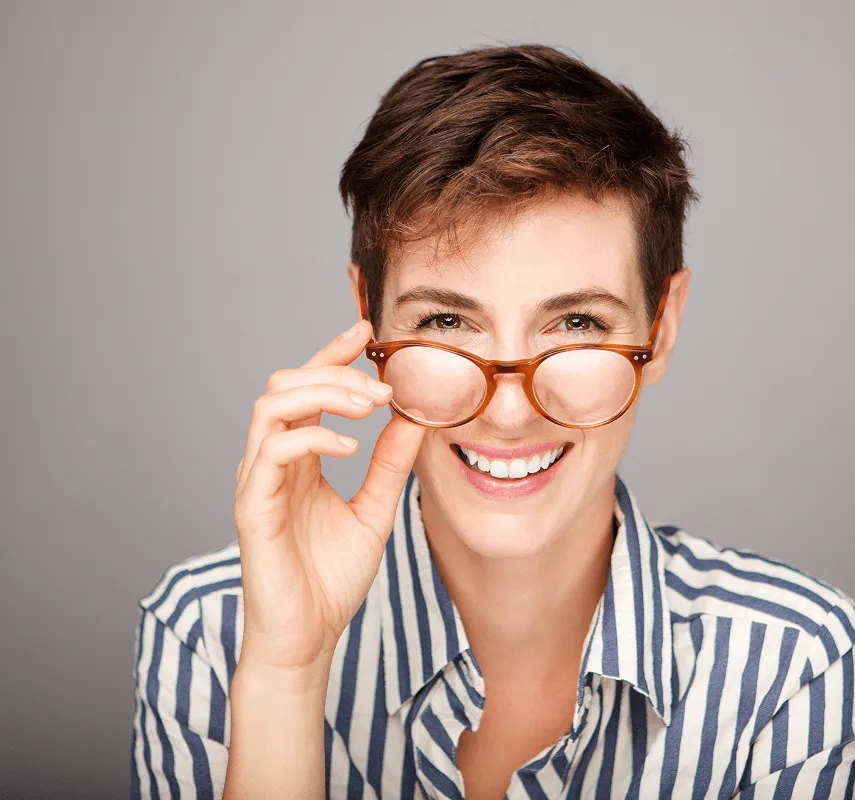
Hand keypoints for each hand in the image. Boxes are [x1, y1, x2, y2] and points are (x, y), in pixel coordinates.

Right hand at [232, 319, 425, 679]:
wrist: (308, 637)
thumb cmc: (331, 578)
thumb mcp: (374, 509)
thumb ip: (391, 464)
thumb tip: (418, 418)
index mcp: (298, 458)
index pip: (308, 388)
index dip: (332, 354)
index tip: (366, 331)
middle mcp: (272, 460)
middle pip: (284, 383)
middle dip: (334, 371)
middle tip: (384, 385)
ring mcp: (258, 480)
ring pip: (271, 404)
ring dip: (324, 393)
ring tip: (371, 406)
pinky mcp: (252, 505)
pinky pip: (273, 450)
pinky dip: (314, 436)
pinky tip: (352, 447)